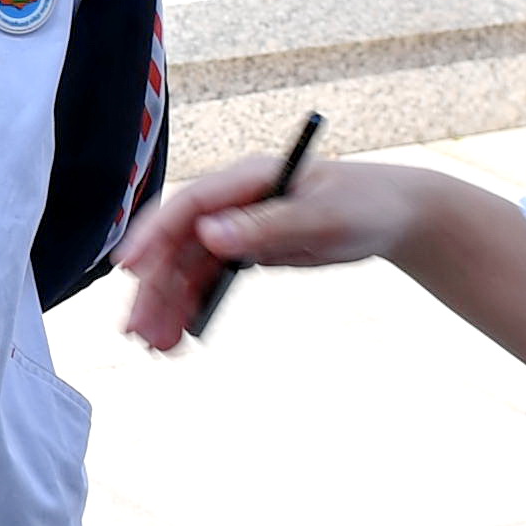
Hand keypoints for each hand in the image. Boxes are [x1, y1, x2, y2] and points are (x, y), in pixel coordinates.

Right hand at [116, 156, 412, 351]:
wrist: (395, 214)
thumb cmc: (364, 203)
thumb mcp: (322, 217)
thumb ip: (267, 226)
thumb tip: (210, 235)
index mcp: (248, 179)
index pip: (188, 204)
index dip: (154, 234)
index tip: (129, 268)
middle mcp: (235, 201)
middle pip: (179, 242)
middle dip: (154, 286)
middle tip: (138, 331)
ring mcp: (238, 226)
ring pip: (188, 265)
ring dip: (168, 302)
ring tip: (156, 345)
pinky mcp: (248, 249)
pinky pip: (209, 278)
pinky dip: (193, 304)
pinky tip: (182, 333)